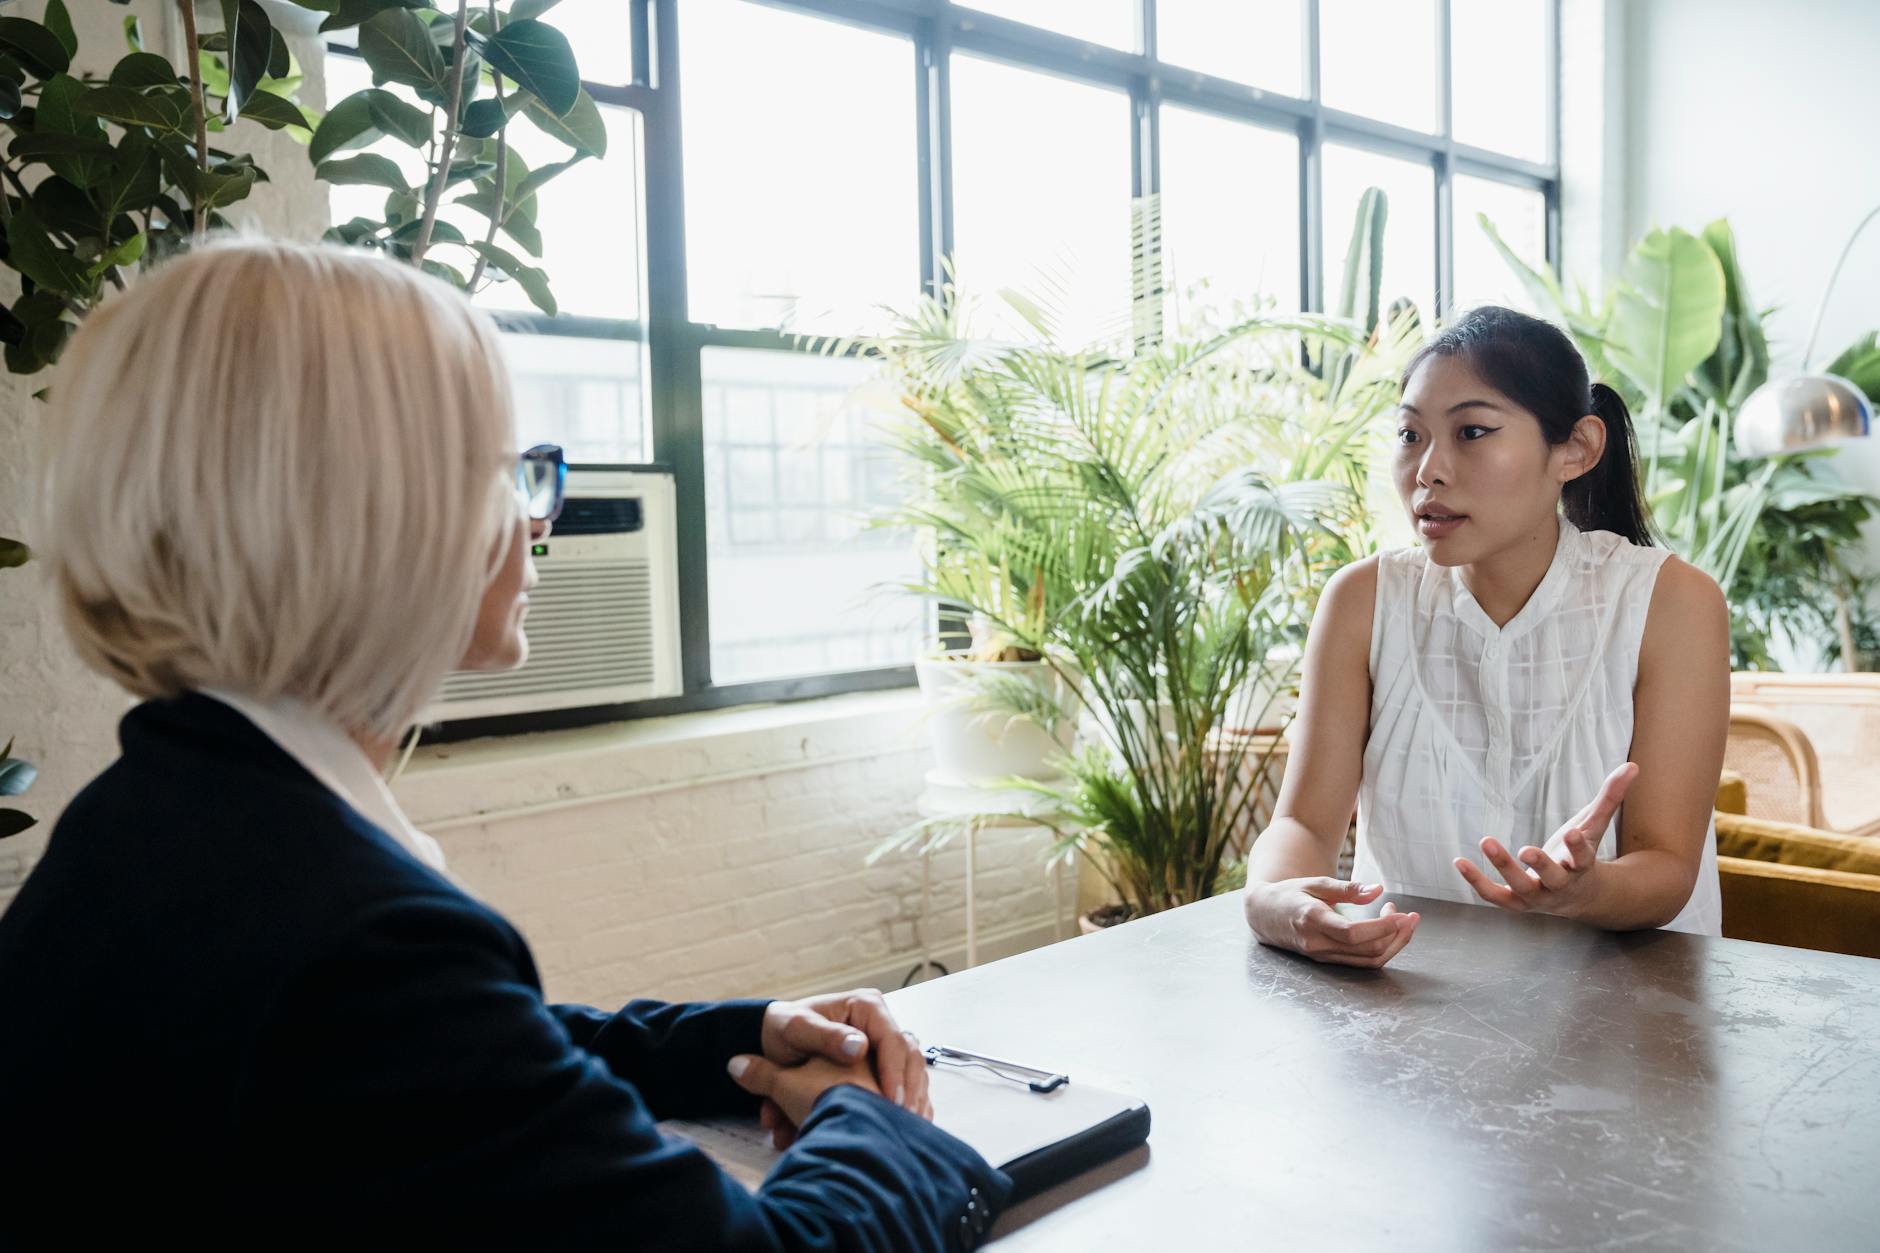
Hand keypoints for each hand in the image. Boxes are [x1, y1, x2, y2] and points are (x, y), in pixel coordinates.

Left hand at [758, 989, 928, 1148]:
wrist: (776, 1043)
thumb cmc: (785, 1031)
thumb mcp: (796, 1029)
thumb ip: (825, 1036)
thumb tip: (860, 1047)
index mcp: (866, 1007)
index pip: (892, 1039)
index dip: (895, 1070)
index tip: (891, 1099)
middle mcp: (881, 1024)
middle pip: (909, 1057)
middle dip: (909, 1089)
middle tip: (903, 1118)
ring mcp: (885, 1047)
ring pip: (912, 1073)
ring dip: (911, 1101)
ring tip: (906, 1127)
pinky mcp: (885, 1067)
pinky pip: (906, 1086)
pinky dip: (908, 1105)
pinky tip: (906, 1127)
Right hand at [1243, 877, 1419, 968]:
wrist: (1264, 915)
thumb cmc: (1289, 894)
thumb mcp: (1315, 883)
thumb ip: (1347, 888)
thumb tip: (1377, 890)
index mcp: (1312, 919)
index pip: (1353, 933)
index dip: (1382, 926)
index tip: (1402, 913)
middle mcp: (1317, 943)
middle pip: (1366, 949)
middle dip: (1396, 934)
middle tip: (1411, 916)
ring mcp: (1322, 956)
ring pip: (1368, 960)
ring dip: (1393, 944)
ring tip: (1405, 923)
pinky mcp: (1328, 960)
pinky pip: (1361, 961)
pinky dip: (1381, 949)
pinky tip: (1389, 933)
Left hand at [1455, 762, 1635, 917]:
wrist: (1579, 898)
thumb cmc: (1581, 856)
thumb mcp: (1594, 827)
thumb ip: (1609, 798)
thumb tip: (1632, 766)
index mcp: (1582, 868)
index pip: (1584, 859)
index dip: (1578, 847)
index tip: (1571, 833)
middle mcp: (1560, 887)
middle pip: (1552, 879)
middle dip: (1540, 864)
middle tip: (1526, 850)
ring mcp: (1537, 898)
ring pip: (1520, 887)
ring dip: (1503, 867)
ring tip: (1486, 840)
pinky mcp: (1515, 902)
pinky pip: (1494, 896)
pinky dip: (1476, 882)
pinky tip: (1459, 862)